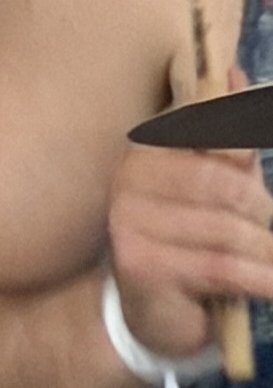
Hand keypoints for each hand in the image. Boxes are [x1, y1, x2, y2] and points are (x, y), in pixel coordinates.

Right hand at [103, 137, 272, 365]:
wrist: (153, 311)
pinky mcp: (141, 265)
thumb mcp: (218, 184)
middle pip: (223, 183)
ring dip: (263, 250)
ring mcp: (130, 222)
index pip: (201, 127)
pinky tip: (272, 285)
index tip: (250, 161)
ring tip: (267, 259)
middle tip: (265, 225)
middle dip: (261, 210)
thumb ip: (232, 138)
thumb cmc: (193, 240)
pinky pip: (221, 267)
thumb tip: (234, 76)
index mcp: (147, 149)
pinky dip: (261, 279)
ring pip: (227, 230)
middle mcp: (129, 179)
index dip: (240, 141)